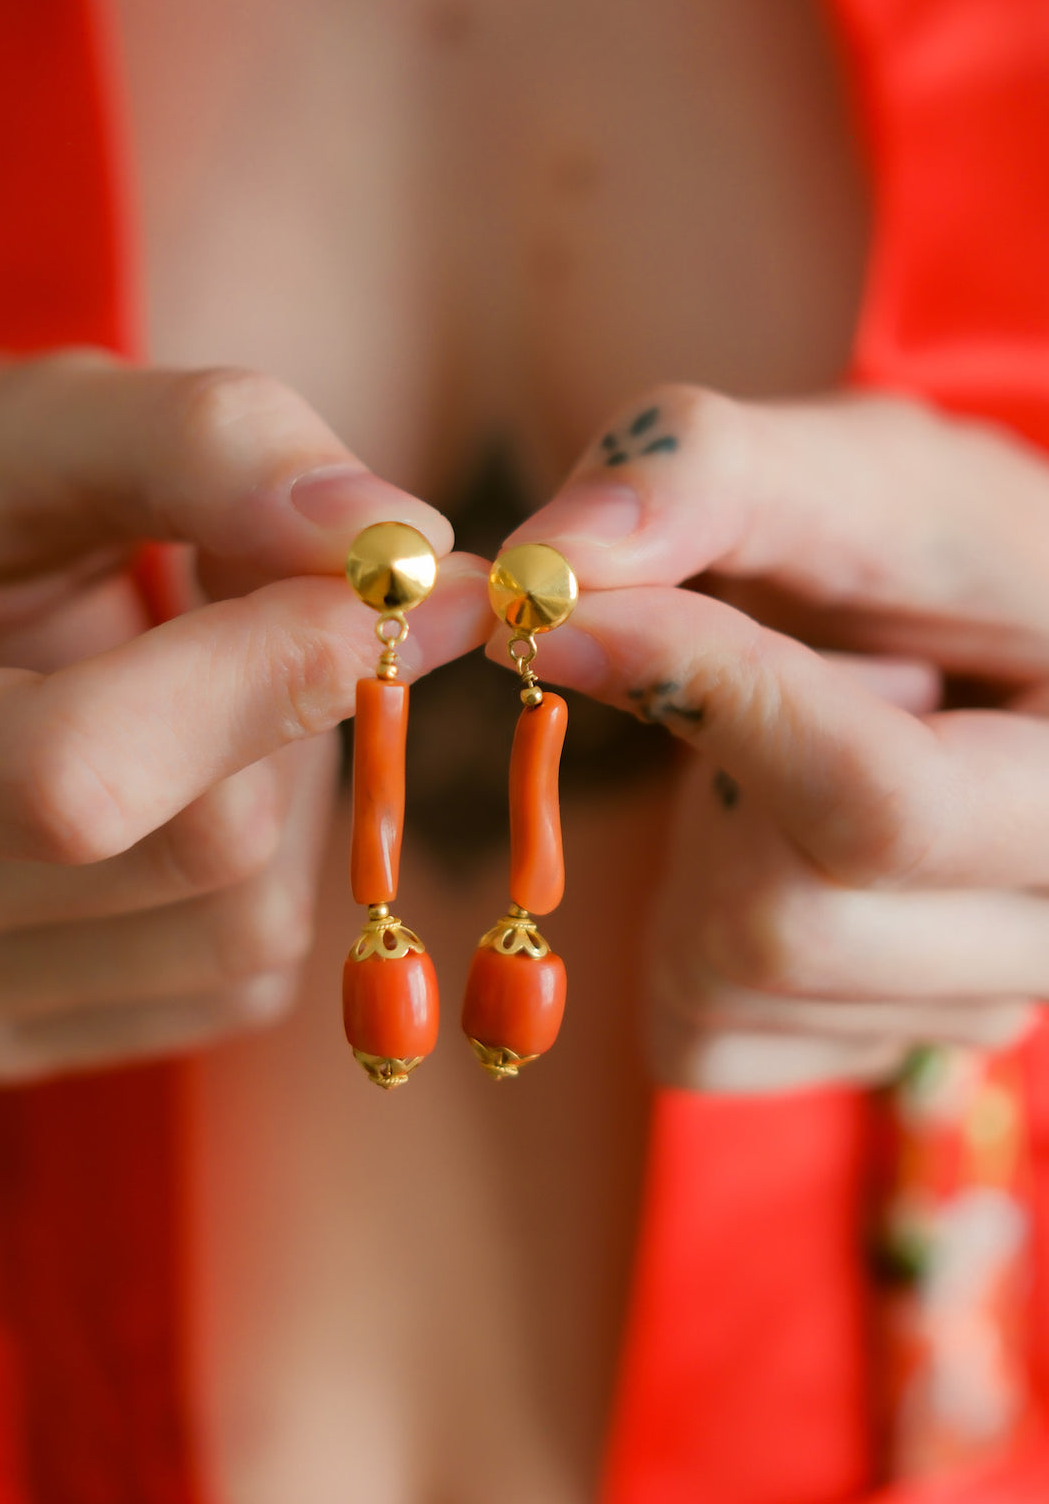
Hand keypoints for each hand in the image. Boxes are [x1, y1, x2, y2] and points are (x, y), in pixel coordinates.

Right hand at [0, 350, 487, 1079]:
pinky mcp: (18, 1044)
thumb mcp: (24, 434)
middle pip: (207, 848)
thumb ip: (201, 446)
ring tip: (186, 679)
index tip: (391, 583)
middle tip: (241, 590)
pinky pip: (246, 976)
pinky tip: (177, 775)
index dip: (266, 672)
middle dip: (284, 693)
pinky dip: (266, 860)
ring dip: (286, 777)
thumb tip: (403, 535)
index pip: (77, 773)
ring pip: (253, 922)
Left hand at [497, 385, 1048, 1090]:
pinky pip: (696, 1032)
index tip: (568, 614)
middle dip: (710, 782)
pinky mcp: (867, 1051)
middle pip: (789, 924)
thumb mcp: (852, 470)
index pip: (881, 805)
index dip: (703, 698)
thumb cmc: (929, 548)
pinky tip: (762, 842)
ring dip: (696, 841)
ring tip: (782, 760)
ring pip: (733, 977)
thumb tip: (544, 562)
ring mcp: (976, 1009)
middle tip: (753, 688)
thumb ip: (707, 472)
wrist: (967, 647)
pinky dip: (678, 925)